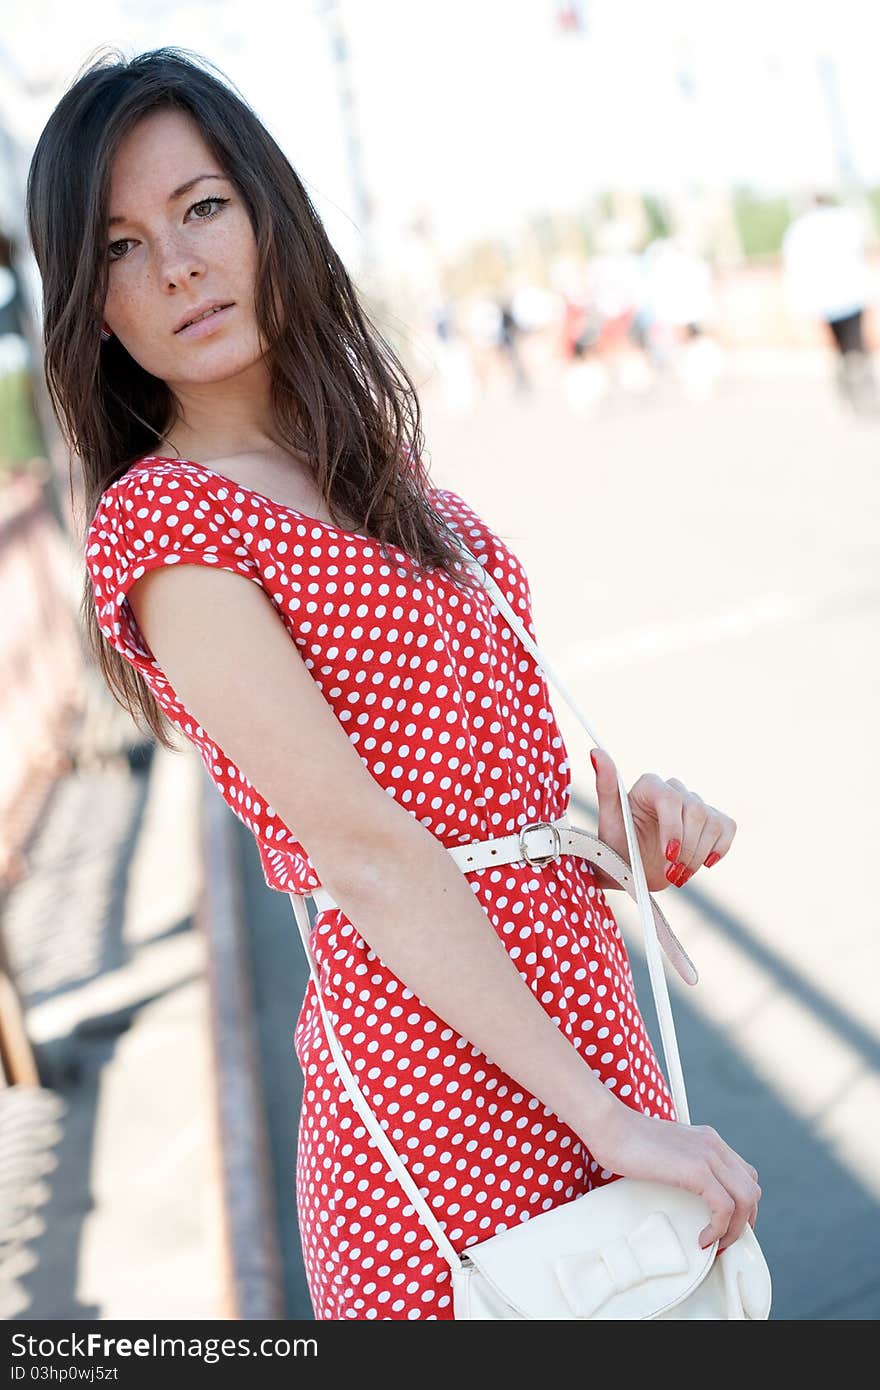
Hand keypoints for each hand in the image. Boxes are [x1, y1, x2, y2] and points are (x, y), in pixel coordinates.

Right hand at [588, 1102, 761, 1250]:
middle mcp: (714, 1145)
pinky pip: (724, 1206)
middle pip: (751, 1189)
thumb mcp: (665, 1153)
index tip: (725, 1227)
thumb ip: (682, 1167)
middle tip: (724, 1240)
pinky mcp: (696, 1169)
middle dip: (744, 1221)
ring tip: (716, 1243)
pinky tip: (702, 1238)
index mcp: (708, 1140)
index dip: (741, 1206)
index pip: (744, 1176)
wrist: (609, 1125)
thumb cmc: (626, 1141)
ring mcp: (707, 1155)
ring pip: (745, 1199)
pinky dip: (719, 1228)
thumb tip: (685, 1196)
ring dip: (735, 1228)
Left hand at [589, 748, 736, 892]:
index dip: (673, 828)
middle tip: (670, 873)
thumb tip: (596, 752)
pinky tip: (704, 863)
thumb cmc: (615, 844)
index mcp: (649, 786)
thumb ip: (605, 786)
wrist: (630, 869)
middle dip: (685, 850)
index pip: (670, 799)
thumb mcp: (608, 820)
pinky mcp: (711, 821)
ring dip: (698, 855)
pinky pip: (727, 827)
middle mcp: (674, 790)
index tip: (668, 855)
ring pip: (712, 823)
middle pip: (695, 812)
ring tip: (679, 874)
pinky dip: (719, 847)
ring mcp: (695, 805)